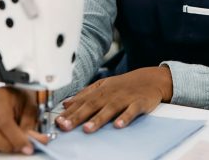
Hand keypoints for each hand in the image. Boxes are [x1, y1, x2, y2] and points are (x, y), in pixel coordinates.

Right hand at [0, 87, 48, 153]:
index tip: (26, 148)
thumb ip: (31, 126)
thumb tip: (37, 142)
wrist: (14, 95)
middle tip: (16, 149)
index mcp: (0, 96)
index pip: (4, 120)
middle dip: (2, 144)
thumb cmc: (22, 101)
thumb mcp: (31, 110)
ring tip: (7, 145)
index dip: (16, 137)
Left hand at [57, 66, 172, 133]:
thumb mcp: (104, 86)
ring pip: (110, 108)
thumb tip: (66, 104)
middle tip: (65, 126)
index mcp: (101, 90)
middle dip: (78, 116)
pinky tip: (118, 125)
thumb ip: (85, 95)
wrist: (151, 79)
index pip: (82, 102)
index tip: (57, 121)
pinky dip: (126, 117)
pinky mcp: (139, 103)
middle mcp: (111, 94)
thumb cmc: (125, 85)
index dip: (70, 112)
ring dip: (98, 119)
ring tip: (87, 129)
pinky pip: (132, 111)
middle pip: (92, 105)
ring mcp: (125, 98)